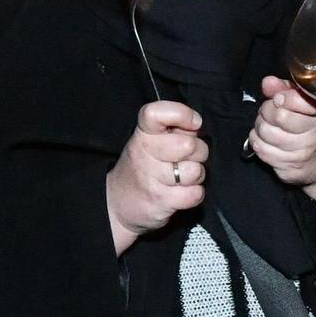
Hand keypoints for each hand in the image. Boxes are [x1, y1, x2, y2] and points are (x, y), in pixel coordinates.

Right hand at [106, 101, 207, 254]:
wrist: (117, 203)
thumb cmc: (143, 167)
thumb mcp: (151, 141)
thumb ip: (175, 129)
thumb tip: (197, 125)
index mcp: (143, 134)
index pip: (156, 113)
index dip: (182, 114)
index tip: (193, 123)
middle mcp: (144, 153)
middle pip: (188, 145)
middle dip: (198, 152)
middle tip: (187, 157)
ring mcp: (151, 178)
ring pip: (195, 171)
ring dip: (196, 175)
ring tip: (183, 176)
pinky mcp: (161, 201)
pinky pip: (195, 194)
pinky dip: (194, 194)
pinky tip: (182, 192)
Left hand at [248, 76, 315, 195]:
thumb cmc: (311, 128)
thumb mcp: (304, 104)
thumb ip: (285, 89)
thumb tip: (268, 82)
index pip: (295, 99)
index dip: (280, 96)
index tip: (278, 99)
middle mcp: (314, 135)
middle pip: (277, 114)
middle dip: (267, 110)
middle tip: (270, 112)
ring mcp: (301, 154)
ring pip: (265, 132)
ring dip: (260, 126)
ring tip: (268, 126)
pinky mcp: (288, 168)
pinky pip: (260, 149)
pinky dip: (257, 141)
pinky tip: (265, 140)